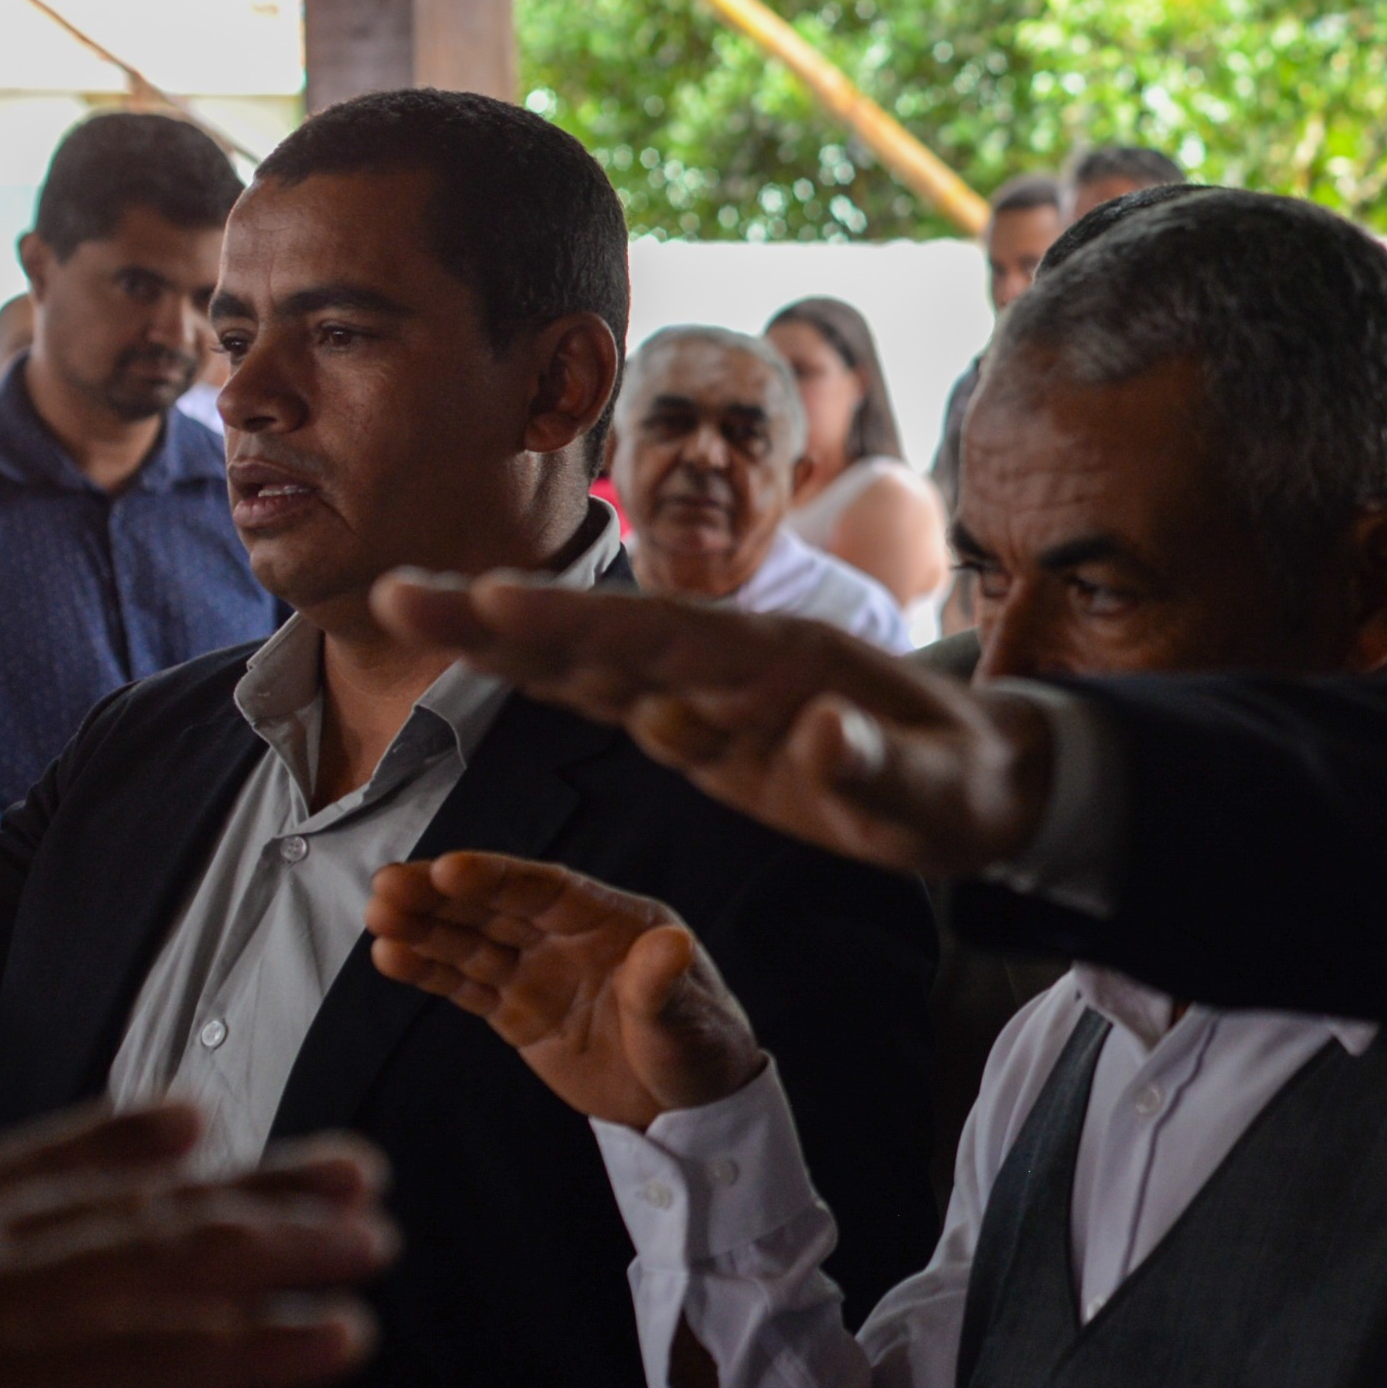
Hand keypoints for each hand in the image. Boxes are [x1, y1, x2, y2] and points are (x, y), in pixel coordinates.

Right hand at [366, 853, 767, 1129]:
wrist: (688, 1106)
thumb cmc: (701, 1048)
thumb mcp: (687, 1019)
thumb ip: (666, 983)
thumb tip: (670, 944)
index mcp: (615, 921)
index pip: (547, 891)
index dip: (497, 878)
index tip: (447, 867)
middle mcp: (570, 939)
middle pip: (498, 908)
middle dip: (443, 896)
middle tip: (387, 884)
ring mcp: (540, 974)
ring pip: (473, 943)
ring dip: (425, 928)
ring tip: (377, 916)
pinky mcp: (518, 1014)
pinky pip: (468, 986)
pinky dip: (430, 972)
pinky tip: (392, 956)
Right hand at [370, 573, 1052, 877]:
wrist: (990, 778)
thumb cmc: (968, 785)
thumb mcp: (942, 796)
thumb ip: (880, 771)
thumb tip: (823, 736)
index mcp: (785, 663)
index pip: (666, 637)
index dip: (579, 622)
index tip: (491, 602)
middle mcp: (735, 663)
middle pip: (605, 634)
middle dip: (505, 617)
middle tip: (396, 592)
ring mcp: (713, 693)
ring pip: (593, 661)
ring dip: (504, 639)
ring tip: (403, 606)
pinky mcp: (703, 729)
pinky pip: (613, 699)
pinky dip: (547, 678)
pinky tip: (478, 656)